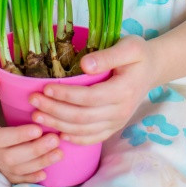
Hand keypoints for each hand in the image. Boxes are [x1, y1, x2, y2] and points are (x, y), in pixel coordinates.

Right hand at [0, 70, 63, 184]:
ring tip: (58, 153)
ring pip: (13, 169)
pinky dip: (28, 177)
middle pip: (7, 158)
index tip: (38, 129)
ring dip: (37, 163)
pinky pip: (13, 176)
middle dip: (33, 151)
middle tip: (55, 140)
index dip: (17, 136)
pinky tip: (45, 174)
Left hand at [28, 34, 152, 144]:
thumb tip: (85, 65)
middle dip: (55, 110)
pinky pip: (93, 138)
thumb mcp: (129, 47)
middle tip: (33, 101)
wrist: (152, 69)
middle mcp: (120, 111)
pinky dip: (74, 138)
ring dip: (58, 124)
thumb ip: (108, 56)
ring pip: (84, 130)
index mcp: (123, 90)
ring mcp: (117, 122)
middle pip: (82, 117)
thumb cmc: (138, 55)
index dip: (66, 95)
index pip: (89, 97)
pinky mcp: (113, 126)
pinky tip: (58, 133)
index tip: (46, 87)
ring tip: (37, 116)